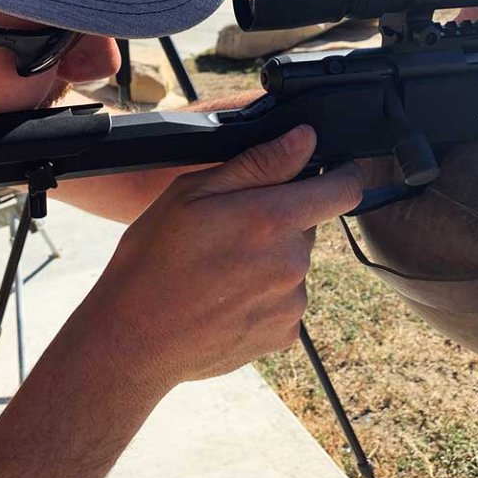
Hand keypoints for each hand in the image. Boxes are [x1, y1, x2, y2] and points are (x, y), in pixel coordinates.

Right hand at [82, 125, 361, 388]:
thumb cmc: (153, 260)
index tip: (329, 172)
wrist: (135, 339)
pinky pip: (285, 301)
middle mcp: (293, 262)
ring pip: (294, 264)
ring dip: (270, 260)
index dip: (341, 175)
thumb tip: (305, 139)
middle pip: (308, 225)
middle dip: (279, 220)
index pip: (343, 189)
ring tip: (219, 271)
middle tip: (229, 230)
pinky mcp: (284, 335)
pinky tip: (224, 298)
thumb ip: (258, 164)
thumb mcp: (192, 193)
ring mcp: (291, 302)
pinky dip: (263, 296)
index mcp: (273, 219)